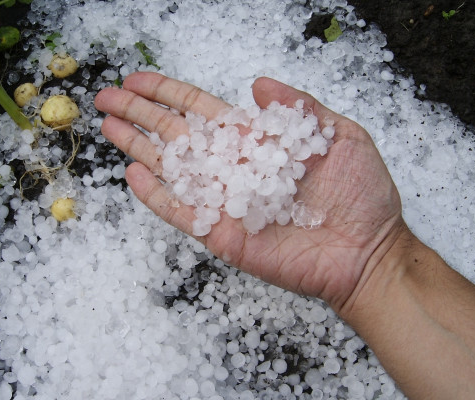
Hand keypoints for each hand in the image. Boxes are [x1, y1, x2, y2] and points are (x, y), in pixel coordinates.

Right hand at [94, 72, 405, 311]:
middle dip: (140, 113)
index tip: (139, 79)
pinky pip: (182, 212)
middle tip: (106, 96)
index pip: (202, 111)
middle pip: (176, 134)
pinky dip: (157, 195)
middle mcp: (234, 168)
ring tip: (107, 126)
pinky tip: (134, 174)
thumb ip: (299, 108)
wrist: (368, 252)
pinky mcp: (223, 234)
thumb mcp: (340, 136)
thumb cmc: (362, 196)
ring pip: (172, 168)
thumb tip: (258, 83)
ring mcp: (225, 202)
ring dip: (138, 147)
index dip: (169, 93)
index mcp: (256, 141)